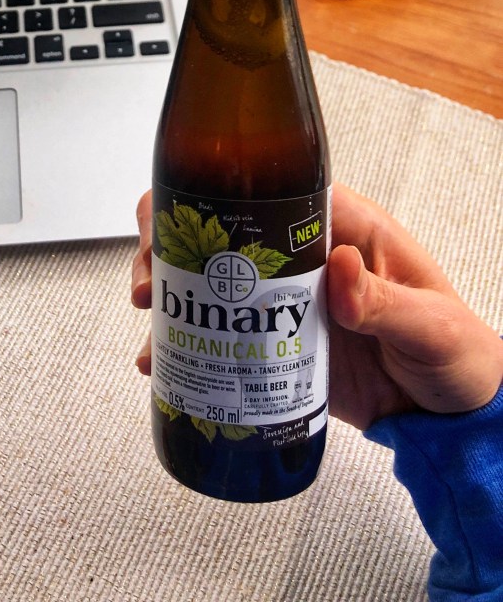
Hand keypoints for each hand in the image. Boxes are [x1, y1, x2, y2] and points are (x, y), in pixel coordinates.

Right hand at [131, 184, 502, 429]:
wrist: (450, 417)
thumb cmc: (454, 351)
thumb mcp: (429, 325)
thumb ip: (384, 302)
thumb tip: (339, 267)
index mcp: (335, 224)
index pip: (260, 188)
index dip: (207, 199)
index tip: (181, 233)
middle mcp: (296, 253)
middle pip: (214, 225)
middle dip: (169, 245)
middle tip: (153, 285)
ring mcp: (277, 296)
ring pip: (204, 274)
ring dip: (168, 292)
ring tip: (151, 326)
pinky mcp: (267, 340)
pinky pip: (214, 331)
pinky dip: (182, 343)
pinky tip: (161, 363)